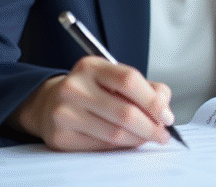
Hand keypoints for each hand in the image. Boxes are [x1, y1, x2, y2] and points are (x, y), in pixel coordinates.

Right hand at [11, 56, 174, 150]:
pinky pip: (101, 146)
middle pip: (124, 112)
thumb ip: (144, 88)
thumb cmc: (89, 90)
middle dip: (151, 127)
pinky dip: (120, 147)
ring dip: (138, 139)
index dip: (153, 100)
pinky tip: (126, 142)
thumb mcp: (113, 78)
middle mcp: (74, 86)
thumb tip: (165, 108)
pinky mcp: (60, 136)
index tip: (166, 115)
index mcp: (91, 66)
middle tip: (162, 134)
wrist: (49, 103)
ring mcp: (64, 112)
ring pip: (115, 133)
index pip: (129, 80)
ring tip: (147, 138)